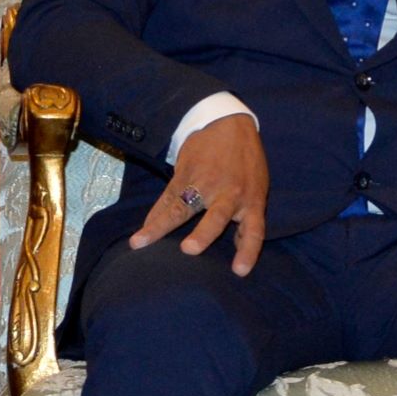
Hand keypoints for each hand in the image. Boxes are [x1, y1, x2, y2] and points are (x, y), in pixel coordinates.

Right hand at [131, 113, 269, 274]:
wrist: (229, 124)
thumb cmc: (246, 163)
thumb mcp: (255, 187)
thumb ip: (247, 215)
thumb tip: (239, 248)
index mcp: (252, 200)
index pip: (254, 231)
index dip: (247, 251)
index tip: (239, 272)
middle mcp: (229, 195)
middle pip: (216, 218)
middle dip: (203, 234)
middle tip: (190, 249)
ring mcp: (204, 184)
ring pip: (181, 208)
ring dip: (160, 226)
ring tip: (140, 242)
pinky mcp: (184, 175)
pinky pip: (166, 199)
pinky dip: (153, 217)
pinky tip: (142, 234)